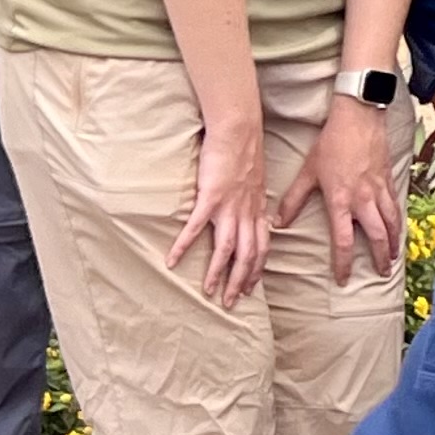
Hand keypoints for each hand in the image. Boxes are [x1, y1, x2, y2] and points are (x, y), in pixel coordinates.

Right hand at [166, 112, 271, 306]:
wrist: (239, 131)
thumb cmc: (245, 154)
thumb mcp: (257, 183)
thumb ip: (255, 203)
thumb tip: (257, 218)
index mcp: (258, 210)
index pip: (262, 248)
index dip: (257, 270)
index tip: (250, 289)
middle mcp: (247, 213)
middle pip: (248, 256)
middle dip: (240, 282)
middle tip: (230, 303)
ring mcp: (229, 206)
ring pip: (227, 249)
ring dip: (216, 273)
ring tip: (207, 291)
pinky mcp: (210, 197)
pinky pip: (196, 228)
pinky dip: (184, 246)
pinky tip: (171, 260)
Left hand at [271, 98, 403, 286]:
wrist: (358, 117)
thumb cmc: (331, 143)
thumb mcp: (307, 172)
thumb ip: (293, 200)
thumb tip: (278, 223)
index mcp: (341, 200)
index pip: (344, 240)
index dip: (344, 263)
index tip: (344, 279)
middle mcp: (363, 199)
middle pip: (377, 235)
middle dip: (380, 257)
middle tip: (381, 272)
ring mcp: (379, 189)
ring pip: (392, 222)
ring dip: (394, 242)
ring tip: (395, 256)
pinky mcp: (389, 178)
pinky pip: (396, 205)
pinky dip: (399, 220)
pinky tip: (399, 227)